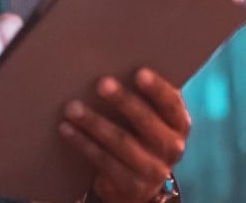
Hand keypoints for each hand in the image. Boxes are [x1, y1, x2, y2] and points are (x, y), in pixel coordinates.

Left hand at [58, 68, 189, 202]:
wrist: (136, 181)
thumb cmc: (136, 133)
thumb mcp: (146, 116)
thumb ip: (139, 95)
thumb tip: (107, 59)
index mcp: (179, 123)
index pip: (171, 103)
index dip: (156, 89)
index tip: (139, 73)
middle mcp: (172, 147)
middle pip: (146, 122)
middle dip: (124, 102)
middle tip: (101, 84)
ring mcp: (154, 170)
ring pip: (122, 142)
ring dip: (95, 123)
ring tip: (72, 108)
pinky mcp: (133, 186)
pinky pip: (104, 161)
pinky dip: (83, 143)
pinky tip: (67, 129)